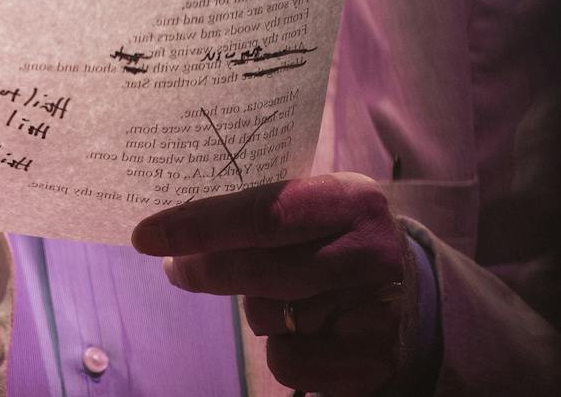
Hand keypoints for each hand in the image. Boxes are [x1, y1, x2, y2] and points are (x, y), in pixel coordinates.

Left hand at [132, 173, 411, 395]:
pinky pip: (287, 362)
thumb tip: (174, 228)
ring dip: (254, 309)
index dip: (198, 225)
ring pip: (266, 317)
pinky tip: (301, 329)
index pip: (263, 213)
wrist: (414, 295)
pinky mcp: (371, 360)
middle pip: (257, 268)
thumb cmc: (339, 240)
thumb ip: (263, 211)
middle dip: (203, 269)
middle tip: (176, 267)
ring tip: (277, 294)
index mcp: (351, 199)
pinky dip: (280, 349)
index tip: (146, 235)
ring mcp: (374, 309)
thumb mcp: (317, 207)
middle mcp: (369, 251)